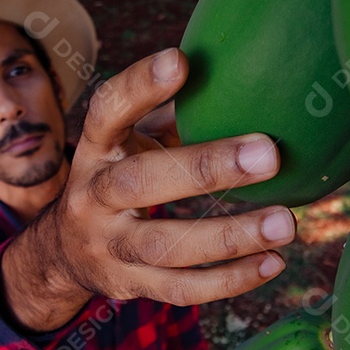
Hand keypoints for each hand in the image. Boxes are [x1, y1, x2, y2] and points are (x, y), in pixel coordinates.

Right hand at [2, 48, 295, 330]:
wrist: (63, 252)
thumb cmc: (120, 177)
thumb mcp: (129, 143)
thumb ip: (174, 117)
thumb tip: (244, 79)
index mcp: (96, 149)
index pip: (108, 111)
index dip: (139, 86)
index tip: (181, 60)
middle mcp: (92, 197)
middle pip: (141, 182)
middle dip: (206, 169)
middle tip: (269, 156)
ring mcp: (108, 246)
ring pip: (166, 246)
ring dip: (231, 236)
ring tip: (285, 223)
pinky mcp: (128, 285)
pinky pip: (181, 289)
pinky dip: (230, 281)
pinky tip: (274, 263)